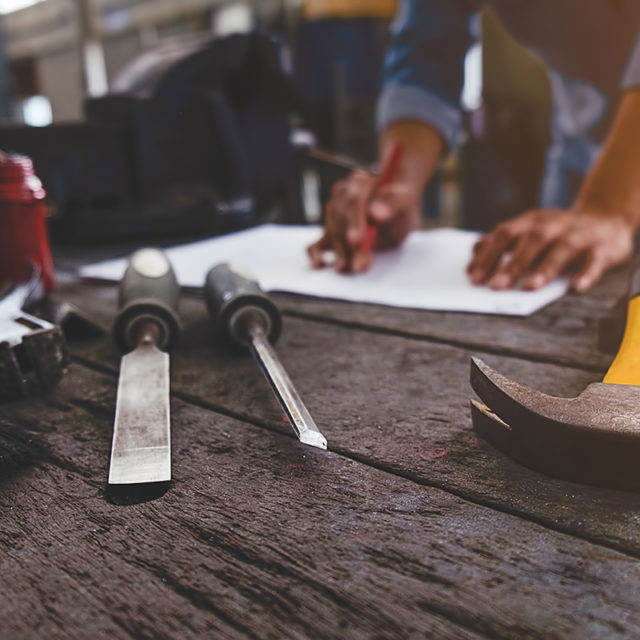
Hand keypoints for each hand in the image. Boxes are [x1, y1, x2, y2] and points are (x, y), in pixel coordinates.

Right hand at [307, 171, 420, 272]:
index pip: (354, 200)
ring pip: (331, 234)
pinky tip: (319, 264)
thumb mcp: (405, 201)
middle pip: (340, 220)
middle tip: (361, 265)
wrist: (395, 213)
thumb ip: (393, 203)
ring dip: (340, 253)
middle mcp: (341, 195)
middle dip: (349, 245)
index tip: (357, 240)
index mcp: (359, 182)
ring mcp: (333, 214)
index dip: (354, 221)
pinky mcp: (330, 233)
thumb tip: (377, 213)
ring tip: (352, 268)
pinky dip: (316, 255)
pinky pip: (316, 243)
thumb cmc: (400, 204)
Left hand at [467, 207, 633, 291]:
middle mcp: (554, 224)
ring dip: (545, 268)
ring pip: (562, 249)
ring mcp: (579, 234)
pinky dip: (586, 273)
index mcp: (531, 221)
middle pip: (531, 241)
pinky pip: (595, 260)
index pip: (505, 234)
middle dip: (512, 263)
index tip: (473, 278)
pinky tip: (576, 287)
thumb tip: (473, 253)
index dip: (488, 255)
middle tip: (495, 286)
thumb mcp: (528, 231)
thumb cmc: (556, 232)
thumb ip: (502, 242)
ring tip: (530, 287)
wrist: (606, 220)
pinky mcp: (603, 247)